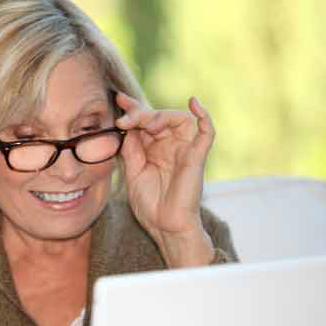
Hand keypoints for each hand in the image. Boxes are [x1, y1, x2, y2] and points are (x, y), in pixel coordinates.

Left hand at [115, 92, 214, 266]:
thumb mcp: (132, 173)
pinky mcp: (197, 157)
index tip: (118, 98)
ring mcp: (184, 150)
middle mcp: (169, 146)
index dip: (133, 108)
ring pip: (179, 119)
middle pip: (159, 117)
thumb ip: (131, 150)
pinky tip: (194, 103)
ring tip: (146, 123)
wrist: (164, 227)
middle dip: (141, 114)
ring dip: (161, 115)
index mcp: (153, 149)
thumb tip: (127, 127)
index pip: (144, 122)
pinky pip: (207, 132)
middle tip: (125, 120)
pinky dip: (204, 116)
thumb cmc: (150, 204)